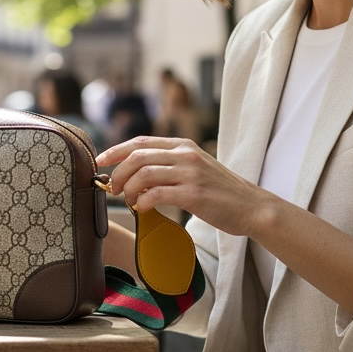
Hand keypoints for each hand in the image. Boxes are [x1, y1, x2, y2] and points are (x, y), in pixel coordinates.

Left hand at [96, 136, 267, 237]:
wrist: (252, 207)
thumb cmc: (220, 192)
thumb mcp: (195, 167)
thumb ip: (169, 165)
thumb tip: (135, 174)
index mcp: (184, 146)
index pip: (140, 142)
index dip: (115, 151)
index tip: (100, 162)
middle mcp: (186, 155)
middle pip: (137, 157)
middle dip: (118, 173)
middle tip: (113, 189)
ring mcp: (191, 174)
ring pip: (144, 174)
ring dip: (128, 189)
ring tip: (128, 200)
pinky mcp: (194, 194)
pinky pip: (156, 195)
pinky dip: (142, 202)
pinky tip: (142, 208)